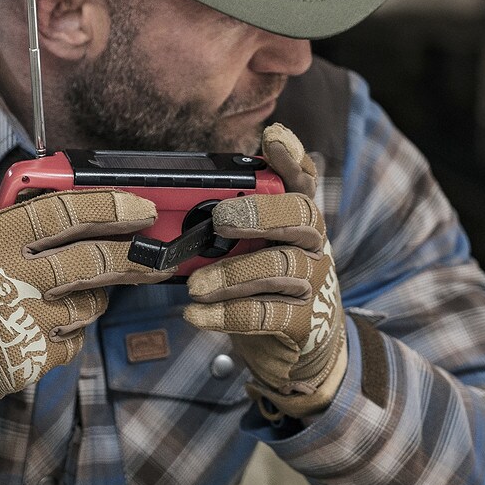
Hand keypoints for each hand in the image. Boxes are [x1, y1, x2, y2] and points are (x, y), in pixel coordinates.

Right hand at [0, 190, 167, 442]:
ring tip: (65, 295)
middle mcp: (9, 278)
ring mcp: (22, 322)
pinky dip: (69, 332)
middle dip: (135, 256)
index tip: (142, 208)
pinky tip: (42, 326)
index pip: (66, 213)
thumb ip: (10, 217)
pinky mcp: (30, 359)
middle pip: (94, 261)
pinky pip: (75, 340)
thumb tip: (68, 193)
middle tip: (155, 253)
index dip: (112, 208)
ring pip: (91, 304)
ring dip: (94, 298)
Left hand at [183, 124, 345, 419]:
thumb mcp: (247, 251)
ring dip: (231, 274)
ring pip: (280, 267)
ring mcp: (314, 283)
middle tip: (219, 219)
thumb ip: (222, 230)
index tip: (272, 137)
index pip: (303, 179)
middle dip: (257, 213)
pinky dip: (227, 314)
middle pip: (300, 215)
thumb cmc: (263, 287)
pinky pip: (267, 314)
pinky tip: (196, 315)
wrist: (300, 347)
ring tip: (194, 286)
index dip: (291, 157)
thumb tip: (170, 211)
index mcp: (298, 218)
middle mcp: (313, 244)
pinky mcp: (304, 323)